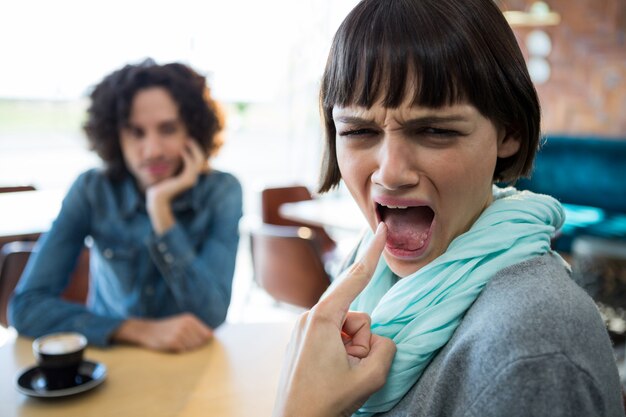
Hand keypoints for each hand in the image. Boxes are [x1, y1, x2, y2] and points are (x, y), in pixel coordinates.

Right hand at [112, 313, 212, 351]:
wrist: (146, 331)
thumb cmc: (167, 329)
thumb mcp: (182, 323)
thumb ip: (196, 329)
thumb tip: (212, 337)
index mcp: (190, 319)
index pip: (208, 335)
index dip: (204, 342)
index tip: (198, 346)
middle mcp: (186, 325)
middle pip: (201, 343)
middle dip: (196, 347)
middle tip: (184, 346)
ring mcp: (179, 333)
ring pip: (193, 348)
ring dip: (187, 350)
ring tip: (177, 346)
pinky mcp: (173, 342)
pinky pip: (183, 352)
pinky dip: (180, 353)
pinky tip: (173, 348)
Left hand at [146, 139, 206, 233]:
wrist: (157, 197)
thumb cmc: (161, 185)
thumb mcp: (168, 173)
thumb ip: (172, 167)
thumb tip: (172, 156)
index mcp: (190, 176)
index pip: (199, 160)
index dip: (195, 150)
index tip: (188, 141)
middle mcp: (193, 178)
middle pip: (201, 159)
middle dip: (196, 147)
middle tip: (188, 138)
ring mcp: (191, 179)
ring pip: (198, 161)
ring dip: (193, 149)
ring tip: (186, 141)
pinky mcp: (186, 180)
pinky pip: (191, 165)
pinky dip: (188, 156)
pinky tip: (182, 150)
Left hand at [273, 223, 395, 416]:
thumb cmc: (326, 403)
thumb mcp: (369, 377)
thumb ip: (385, 348)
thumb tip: (378, 339)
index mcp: (322, 319)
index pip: (355, 278)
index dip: (373, 253)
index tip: (381, 228)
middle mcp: (308, 318)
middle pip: (355, 314)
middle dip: (362, 340)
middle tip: (351, 368)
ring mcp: (302, 329)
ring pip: (346, 328)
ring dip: (352, 351)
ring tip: (340, 374)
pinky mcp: (301, 341)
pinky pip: (333, 337)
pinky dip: (341, 353)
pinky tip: (332, 373)